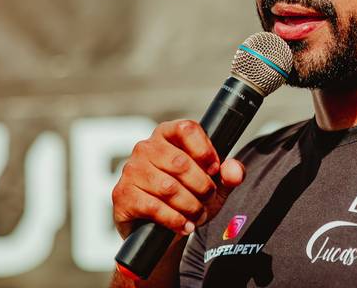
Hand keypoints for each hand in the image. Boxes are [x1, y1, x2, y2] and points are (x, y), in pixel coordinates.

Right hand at [111, 119, 244, 238]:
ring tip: (198, 214)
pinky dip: (175, 219)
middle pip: (180, 162)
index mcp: (167, 134)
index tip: (215, 169)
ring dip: (190, 205)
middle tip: (208, 198)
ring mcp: (131, 170)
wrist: (160, 227)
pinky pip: (153, 207)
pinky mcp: (122, 195)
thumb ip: (230, 173)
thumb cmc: (189, 195)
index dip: (205, 149)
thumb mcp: (215, 183)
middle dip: (202, 185)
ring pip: (168, 187)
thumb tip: (234, 171)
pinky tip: (185, 225)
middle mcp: (145, 147)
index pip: (186, 128)